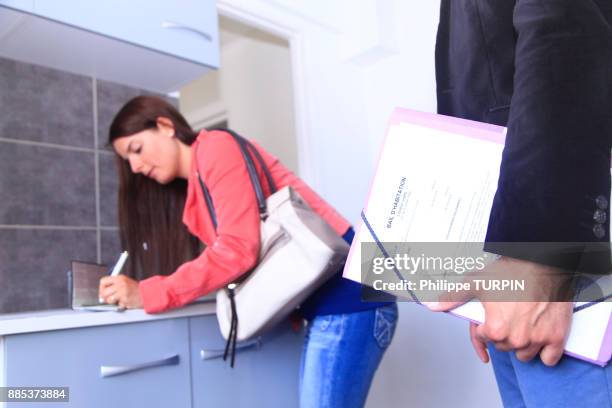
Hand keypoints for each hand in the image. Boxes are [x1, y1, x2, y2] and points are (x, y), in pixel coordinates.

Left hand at [99, 275, 142, 308]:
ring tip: (119, 300)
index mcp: (120, 278)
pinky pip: (117, 305)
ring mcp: (123, 291)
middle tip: (109, 299)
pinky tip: (126, 301)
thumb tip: (102, 293)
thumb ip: (114, 285)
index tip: (103, 292)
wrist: (147, 293)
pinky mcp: (125, 299)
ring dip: (113, 302)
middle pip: (103, 291)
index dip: (101, 288)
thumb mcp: (125, 282)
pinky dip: (120, 305)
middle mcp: (121, 283)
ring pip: (109, 299)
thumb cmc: (136, 289)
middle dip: (105, 297)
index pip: (103, 281)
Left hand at [427, 256, 572, 365]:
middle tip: (506, 317)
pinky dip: (545, 352)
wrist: (542, 263)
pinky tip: (539, 338)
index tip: (485, 327)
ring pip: (524, 354)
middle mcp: (517, 338)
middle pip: (503, 347)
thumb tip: (434, 306)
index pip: (483, 339)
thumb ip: (454, 297)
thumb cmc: (512, 272)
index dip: (483, 329)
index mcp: (496, 328)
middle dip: (501, 335)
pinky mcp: (556, 338)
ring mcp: (538, 339)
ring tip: (521, 326)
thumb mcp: (477, 282)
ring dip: (521, 345)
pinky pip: (549, 359)